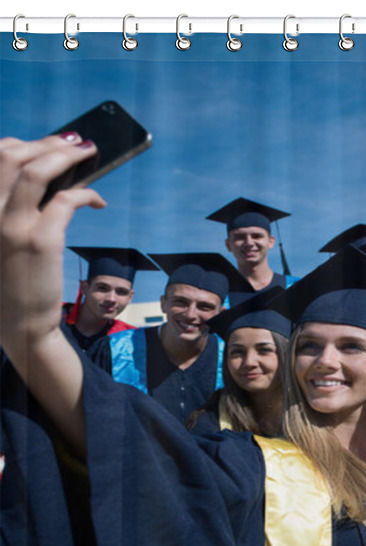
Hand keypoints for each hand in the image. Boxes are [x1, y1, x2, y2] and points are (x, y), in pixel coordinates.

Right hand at [0, 133, 104, 453]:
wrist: (19, 323)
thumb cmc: (14, 280)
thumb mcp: (4, 238)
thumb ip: (13, 208)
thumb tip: (48, 178)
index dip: (23, 144)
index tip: (48, 145)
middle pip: (12, 155)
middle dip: (47, 144)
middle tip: (75, 144)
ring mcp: (11, 225)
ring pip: (37, 171)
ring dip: (66, 156)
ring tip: (89, 155)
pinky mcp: (40, 240)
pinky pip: (67, 200)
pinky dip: (86, 193)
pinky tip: (98, 201)